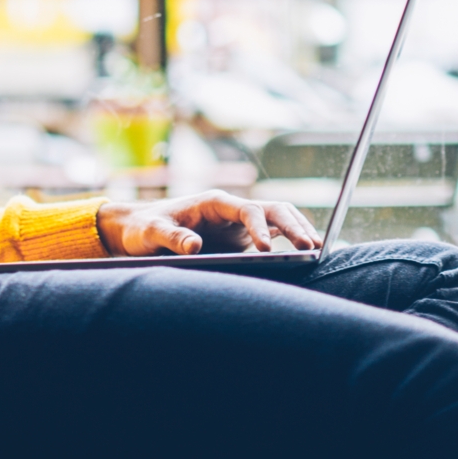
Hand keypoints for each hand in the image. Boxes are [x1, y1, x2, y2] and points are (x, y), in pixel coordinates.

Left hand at [95, 191, 321, 255]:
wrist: (140, 228)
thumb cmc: (143, 227)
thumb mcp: (149, 232)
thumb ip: (169, 238)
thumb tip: (193, 247)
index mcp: (213, 202)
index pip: (246, 209)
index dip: (258, 226)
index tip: (265, 248)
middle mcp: (231, 209)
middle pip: (272, 209)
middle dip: (293, 225)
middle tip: (311, 246)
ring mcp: (239, 223)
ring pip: (278, 218)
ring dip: (298, 229)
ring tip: (318, 249)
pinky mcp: (241, 238)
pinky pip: (273, 234)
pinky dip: (291, 241)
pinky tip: (306, 256)